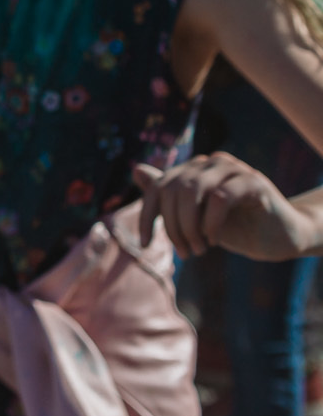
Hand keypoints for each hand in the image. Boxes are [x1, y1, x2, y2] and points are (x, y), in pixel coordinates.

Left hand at [132, 154, 319, 259]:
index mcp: (193, 169)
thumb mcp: (194, 216)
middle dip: (173, 227)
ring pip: (192, 190)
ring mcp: (233, 168)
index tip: (144, 244)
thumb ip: (168, 196)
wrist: (278, 237)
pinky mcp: (253, 181)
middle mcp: (210, 163)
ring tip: (199, 249)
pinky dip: (211, 222)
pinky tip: (214, 239)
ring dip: (190, 226)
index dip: (147, 216)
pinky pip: (219, 197)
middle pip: (173, 189)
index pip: (158, 187)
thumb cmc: (234, 226)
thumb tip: (136, 169)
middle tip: (185, 253)